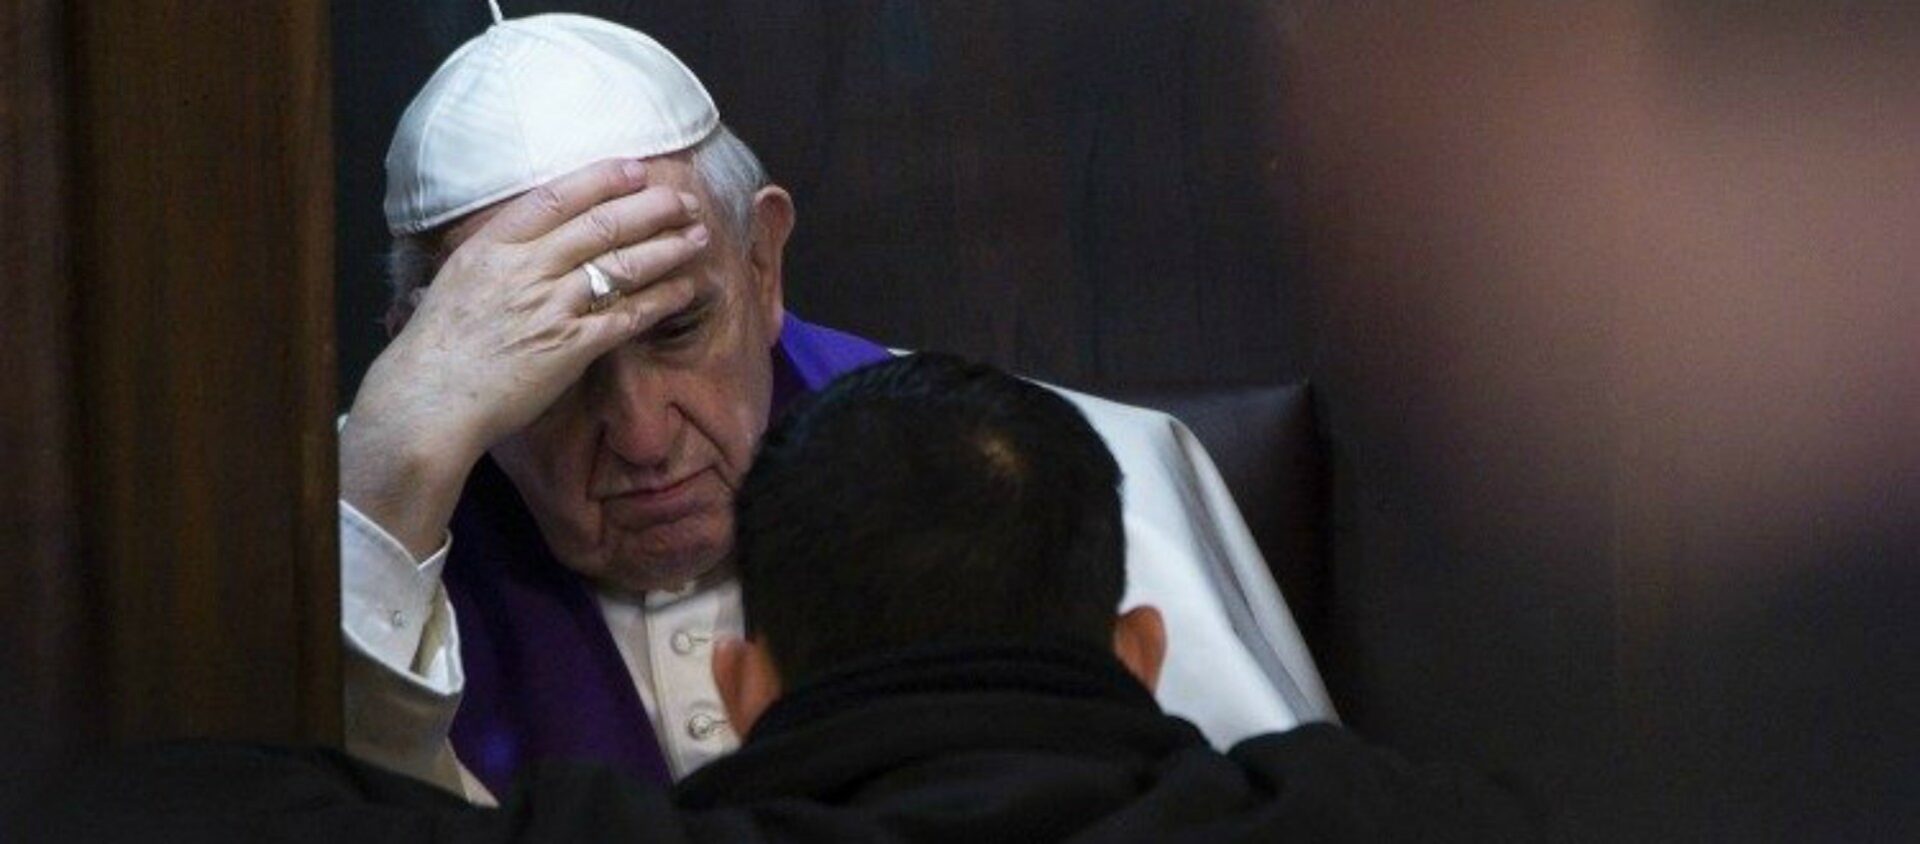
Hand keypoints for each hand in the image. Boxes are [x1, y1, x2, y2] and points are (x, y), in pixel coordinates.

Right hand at [342, 158, 708, 558]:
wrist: (428, 401)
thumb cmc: (436, 346)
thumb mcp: (456, 280)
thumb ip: (495, 255)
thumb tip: (526, 237)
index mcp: (493, 246)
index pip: (557, 197)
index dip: (602, 179)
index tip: (636, 169)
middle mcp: (525, 268)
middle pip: (601, 225)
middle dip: (651, 208)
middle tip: (685, 200)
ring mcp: (549, 307)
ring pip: (622, 265)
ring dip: (667, 247)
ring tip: (698, 236)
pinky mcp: (569, 347)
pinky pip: (627, 315)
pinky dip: (662, 298)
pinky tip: (687, 288)